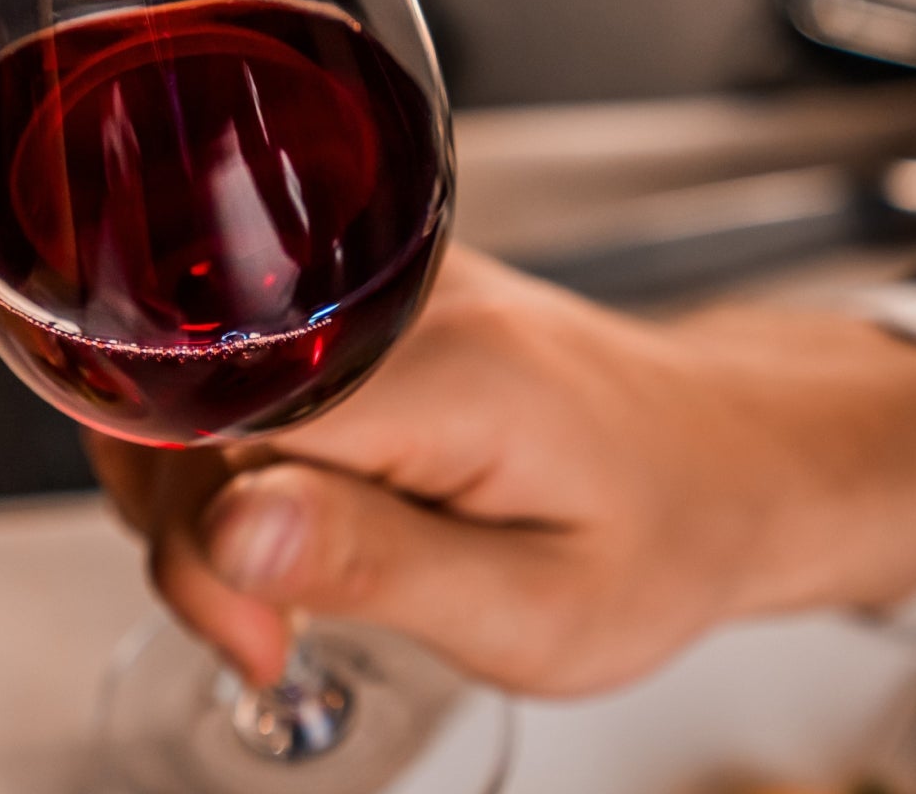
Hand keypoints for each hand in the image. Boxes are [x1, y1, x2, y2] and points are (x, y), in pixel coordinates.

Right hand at [92, 247, 915, 696]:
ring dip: (190, 498)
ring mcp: (370, 280)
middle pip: (186, 395)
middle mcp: (394, 294)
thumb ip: (376, 566)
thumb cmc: (658, 538)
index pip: (225, 419)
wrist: (730, 457)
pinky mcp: (355, 292)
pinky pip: (231, 367)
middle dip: (185, 532)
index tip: (258, 636)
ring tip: (277, 587)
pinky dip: (224, 456)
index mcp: (443, 367)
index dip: (199, 539)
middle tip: (266, 633)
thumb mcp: (536, 608)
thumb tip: (225, 532)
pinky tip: (281, 520)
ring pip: (189, 379)